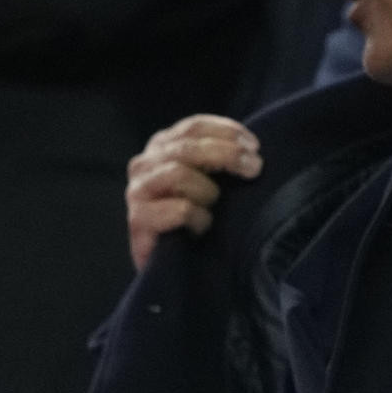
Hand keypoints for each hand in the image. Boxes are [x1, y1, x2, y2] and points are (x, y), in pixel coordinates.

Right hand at [125, 115, 261, 271]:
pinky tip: (202, 226)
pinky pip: (179, 209)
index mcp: (160, 147)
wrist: (171, 266)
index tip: (254, 146)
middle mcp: (143, 164)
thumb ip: (215, 157)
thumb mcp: (206, 177)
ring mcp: (137, 192)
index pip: (193, 126)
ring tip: (215, 207)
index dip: (227, 132)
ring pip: (179, 174)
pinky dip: (198, 217)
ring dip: (207, 191)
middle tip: (254, 168)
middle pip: (188, 147)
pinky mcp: (137, 220)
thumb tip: (249, 146)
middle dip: (227, 155)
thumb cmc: (193, 217)